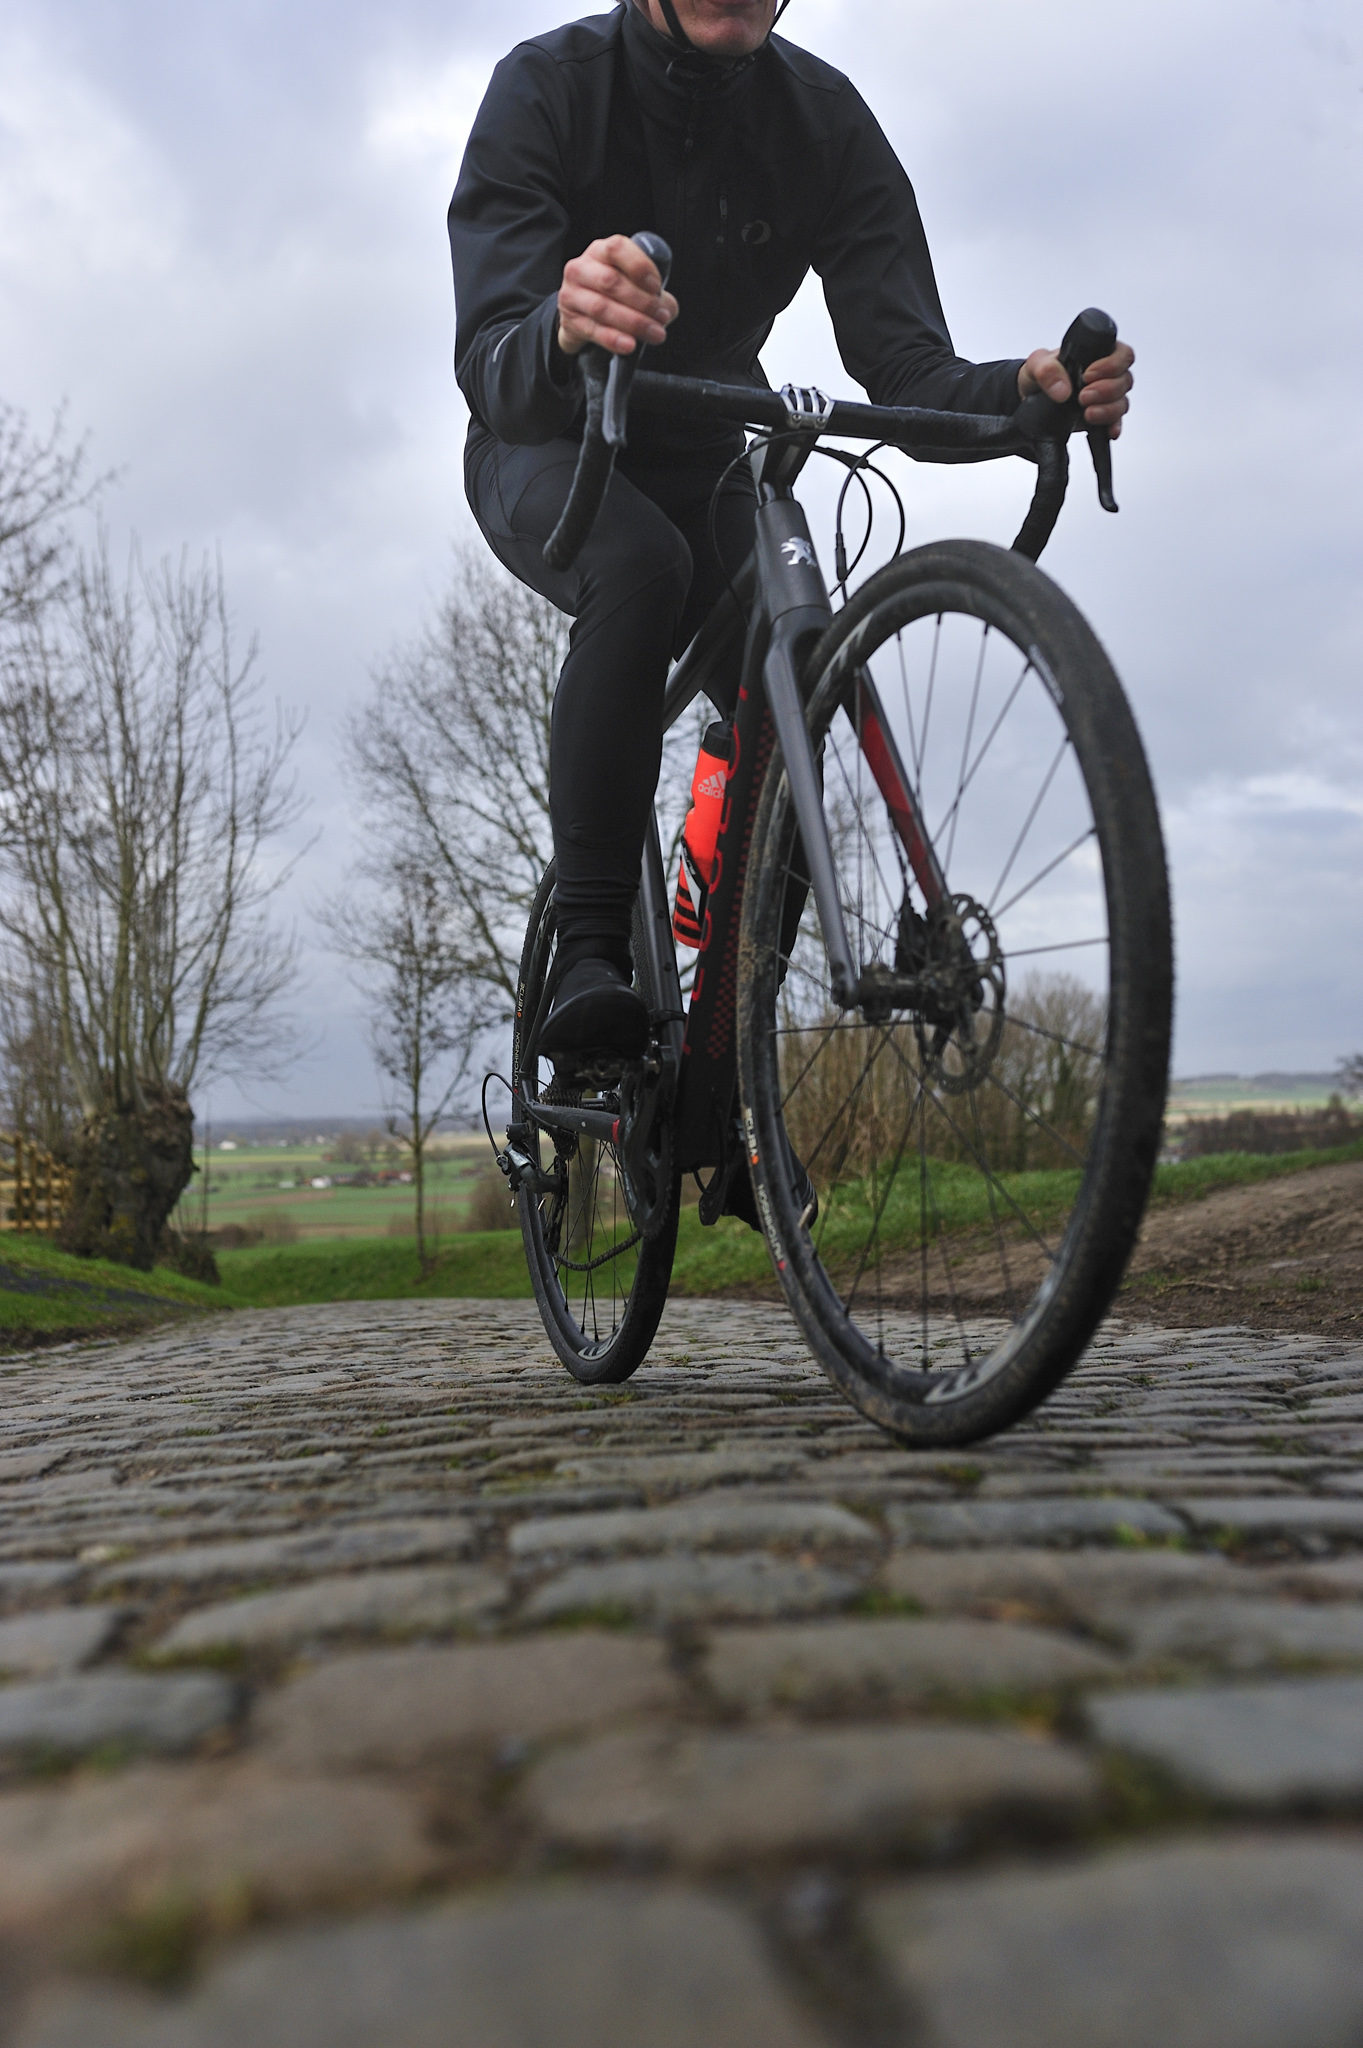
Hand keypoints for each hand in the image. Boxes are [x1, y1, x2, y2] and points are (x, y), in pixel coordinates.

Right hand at [557, 234, 677, 357]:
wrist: (582, 316)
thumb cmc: (614, 295)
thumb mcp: (633, 284)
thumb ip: (655, 293)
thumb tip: (667, 308)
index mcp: (601, 251)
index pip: (617, 248)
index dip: (639, 266)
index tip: (657, 287)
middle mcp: (582, 268)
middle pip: (611, 281)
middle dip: (642, 301)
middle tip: (661, 316)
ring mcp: (572, 294)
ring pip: (602, 307)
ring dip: (633, 322)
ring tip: (655, 333)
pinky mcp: (570, 320)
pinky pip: (594, 331)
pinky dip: (614, 339)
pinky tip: (630, 345)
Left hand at [1018, 339, 1133, 438]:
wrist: (1031, 397)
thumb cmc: (1041, 373)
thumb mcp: (1036, 364)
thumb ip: (1047, 370)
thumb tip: (1063, 390)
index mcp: (1098, 353)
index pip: (1122, 354)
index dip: (1112, 365)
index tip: (1088, 375)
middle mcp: (1107, 374)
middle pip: (1125, 380)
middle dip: (1107, 390)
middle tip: (1083, 397)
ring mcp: (1106, 396)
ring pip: (1122, 402)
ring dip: (1107, 410)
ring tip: (1087, 414)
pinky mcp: (1102, 415)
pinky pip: (1117, 422)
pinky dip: (1113, 426)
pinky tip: (1107, 430)